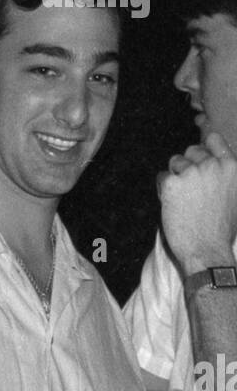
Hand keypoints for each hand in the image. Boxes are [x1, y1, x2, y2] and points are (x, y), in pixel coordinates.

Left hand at [159, 132, 236, 274]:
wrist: (208, 251)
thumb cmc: (221, 230)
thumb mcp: (235, 197)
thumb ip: (226, 176)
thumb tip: (214, 163)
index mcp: (231, 166)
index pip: (214, 140)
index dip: (203, 147)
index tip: (198, 157)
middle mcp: (212, 165)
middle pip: (192, 150)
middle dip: (187, 165)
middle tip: (188, 189)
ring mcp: (192, 172)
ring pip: (175, 162)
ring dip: (175, 177)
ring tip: (182, 201)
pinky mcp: (172, 183)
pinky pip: (162, 177)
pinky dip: (163, 190)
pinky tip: (172, 205)